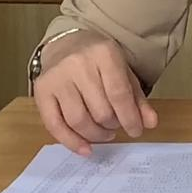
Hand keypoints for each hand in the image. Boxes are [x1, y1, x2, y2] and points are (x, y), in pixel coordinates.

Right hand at [33, 29, 157, 155]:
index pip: (119, 94)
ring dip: (95, 135)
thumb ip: (138, 98)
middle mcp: (78, 63)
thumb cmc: (99, 61)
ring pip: (78, 120)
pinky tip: (85, 148)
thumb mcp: (124, 72)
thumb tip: (150, 124)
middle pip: (99, 110)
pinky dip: (71, 142)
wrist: (67, 44)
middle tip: (117, 126)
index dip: (129, 118)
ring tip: (105, 133)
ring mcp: (57, 77)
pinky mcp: (41, 90)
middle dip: (113, 125)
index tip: (136, 131)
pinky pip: (54, 125)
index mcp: (103, 53)